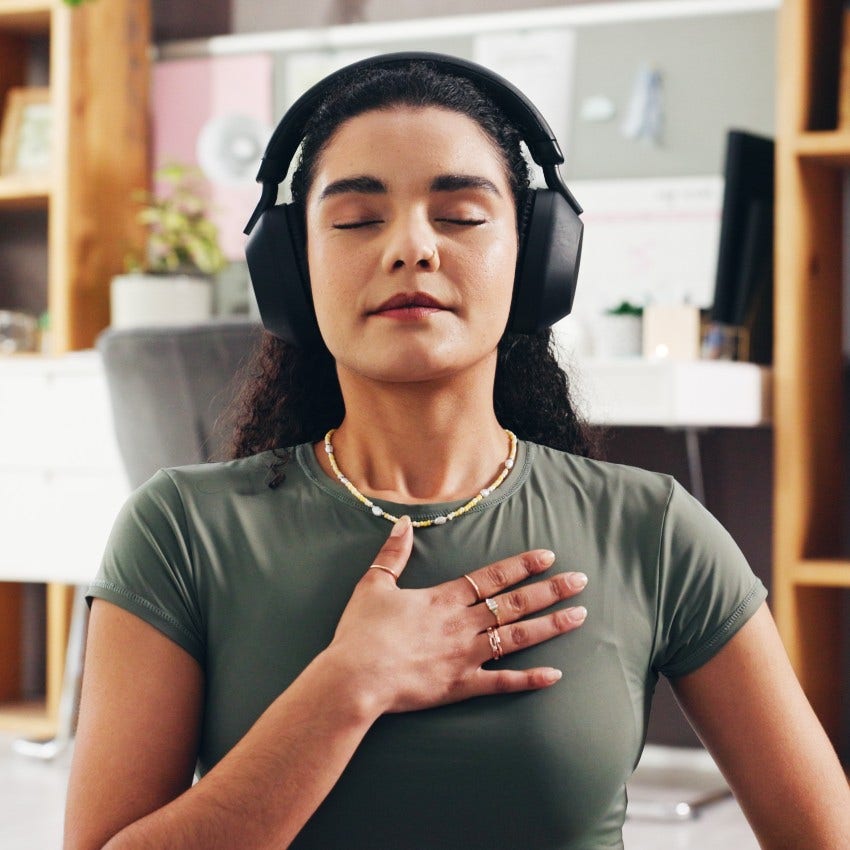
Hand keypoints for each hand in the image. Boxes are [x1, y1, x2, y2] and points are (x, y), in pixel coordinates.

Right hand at [328, 515, 587, 715]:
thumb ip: (393, 553)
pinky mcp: (462, 686)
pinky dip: (529, 680)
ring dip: (550, 626)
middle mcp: (463, 624)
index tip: (548, 556)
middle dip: (550, 590)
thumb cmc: (361, 633)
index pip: (492, 577)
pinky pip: (502, 683)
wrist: (355, 679)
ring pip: (518, 638)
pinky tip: (554, 675)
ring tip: (579, 616)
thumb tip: (402, 522)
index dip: (522, 565)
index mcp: (444, 598)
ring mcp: (466, 656)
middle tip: (580, 582)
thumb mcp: (374, 584)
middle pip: (515, 604)